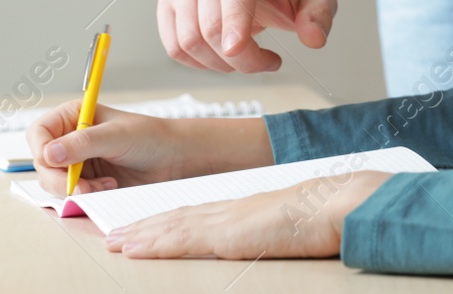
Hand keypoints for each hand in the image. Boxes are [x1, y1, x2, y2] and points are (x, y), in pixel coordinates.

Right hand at [25, 100, 268, 196]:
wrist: (175, 158)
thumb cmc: (151, 136)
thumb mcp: (116, 136)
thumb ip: (83, 143)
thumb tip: (50, 153)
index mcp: (73, 115)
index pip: (39, 133)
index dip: (42, 150)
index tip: (56, 163)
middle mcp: (71, 136)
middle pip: (42, 161)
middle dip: (59, 177)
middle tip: (80, 187)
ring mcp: (78, 159)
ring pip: (54, 181)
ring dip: (74, 188)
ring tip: (102, 185)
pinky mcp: (87, 179)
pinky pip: (72, 192)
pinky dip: (84, 194)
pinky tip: (107, 188)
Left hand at [105, 171, 390, 258]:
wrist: (338, 203)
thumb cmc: (326, 215)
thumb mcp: (295, 225)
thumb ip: (277, 231)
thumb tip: (278, 237)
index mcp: (244, 211)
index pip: (196, 216)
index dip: (167, 222)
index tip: (145, 229)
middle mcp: (229, 211)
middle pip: (177, 218)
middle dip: (144, 228)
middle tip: (115, 236)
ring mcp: (226, 220)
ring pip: (172, 226)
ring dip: (140, 235)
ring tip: (114, 243)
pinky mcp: (227, 233)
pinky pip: (181, 238)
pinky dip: (153, 243)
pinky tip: (134, 248)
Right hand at [157, 0, 337, 72]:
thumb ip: (320, 15)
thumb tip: (314, 39)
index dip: (234, 21)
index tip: (236, 50)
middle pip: (211, 26)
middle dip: (240, 60)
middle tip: (265, 63)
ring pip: (189, 41)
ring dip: (219, 65)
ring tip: (244, 58)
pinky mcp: (169, 1)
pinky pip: (174, 46)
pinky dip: (198, 64)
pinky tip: (220, 58)